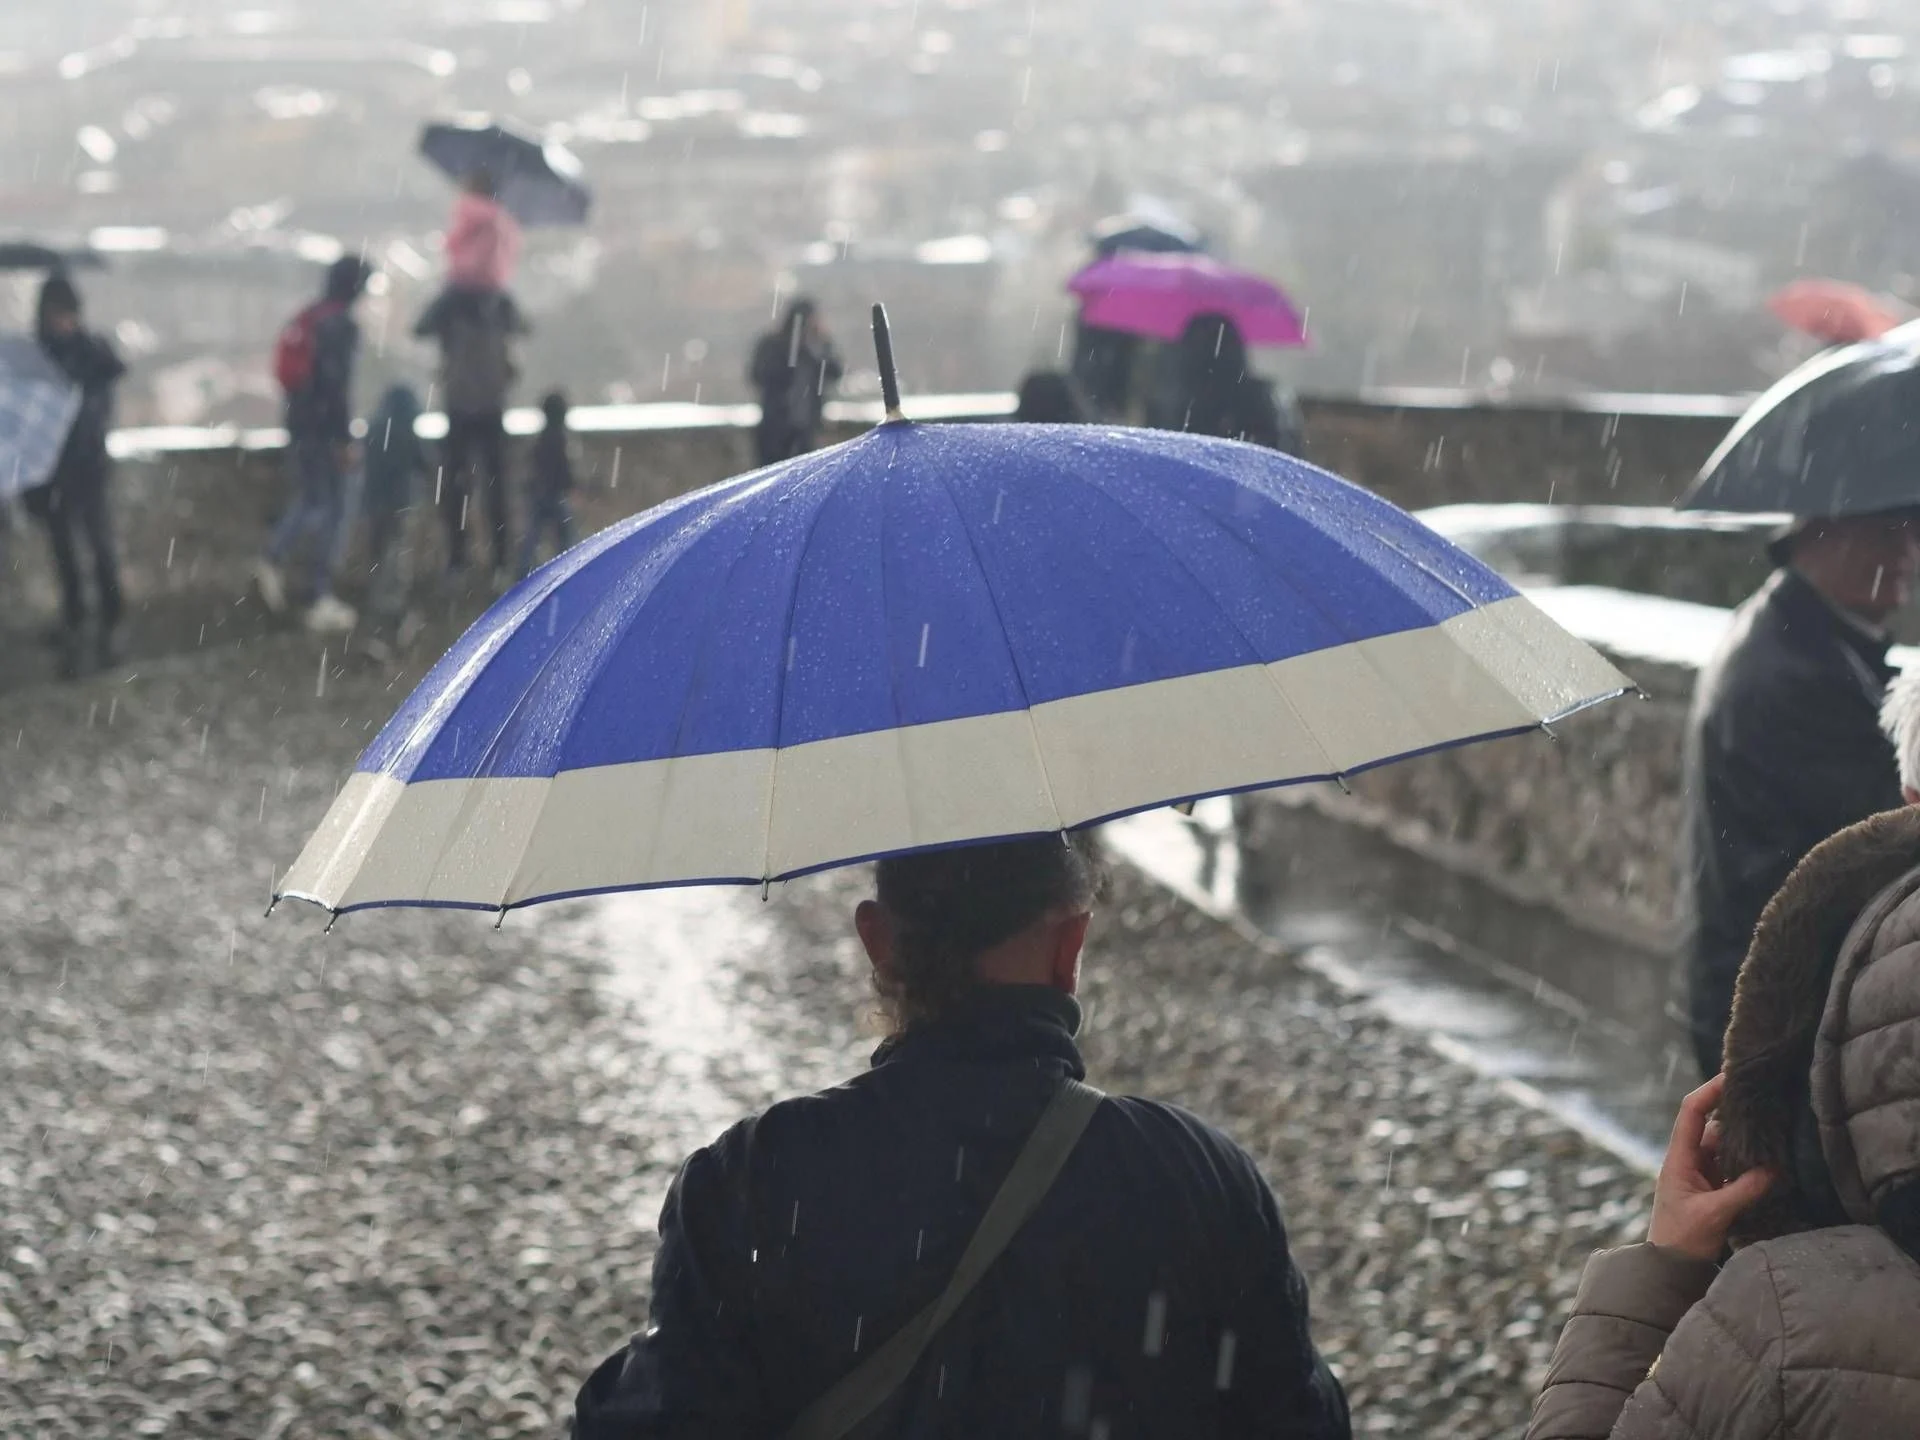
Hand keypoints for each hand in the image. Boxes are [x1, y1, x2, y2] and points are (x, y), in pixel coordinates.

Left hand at [1647, 1074, 1774, 1260]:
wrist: (1670, 1270)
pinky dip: (1748, 1162)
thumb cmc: (1682, 1240)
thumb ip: (1743, 1191)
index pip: (1691, 1112)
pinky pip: (1731, 1167)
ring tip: (1775, 1127)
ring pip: (1724, 1147)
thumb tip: (1774, 1168)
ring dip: (1746, 1141)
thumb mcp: (1713, 1214)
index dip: (1710, 1091)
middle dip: (1736, 1115)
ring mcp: (1699, 1175)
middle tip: (1766, 1101)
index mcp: (1678, 1158)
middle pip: (1712, 1126)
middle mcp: (1687, 1160)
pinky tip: (1770, 1160)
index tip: (1732, 1076)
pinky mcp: (1711, 1189)